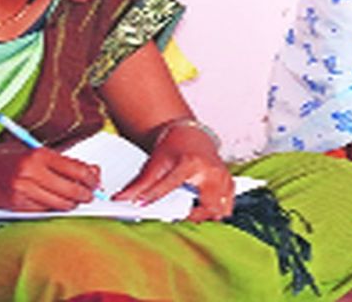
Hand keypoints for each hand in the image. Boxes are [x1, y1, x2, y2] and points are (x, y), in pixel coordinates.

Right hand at [0, 149, 99, 210]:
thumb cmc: (15, 163)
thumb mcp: (41, 156)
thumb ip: (67, 164)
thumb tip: (94, 172)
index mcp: (40, 155)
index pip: (77, 170)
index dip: (91, 179)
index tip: (96, 183)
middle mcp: (31, 171)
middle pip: (71, 189)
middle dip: (85, 195)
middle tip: (89, 196)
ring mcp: (23, 189)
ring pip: (60, 204)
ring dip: (71, 204)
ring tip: (73, 200)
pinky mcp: (18, 204)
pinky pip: (45, 210)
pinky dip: (53, 208)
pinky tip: (53, 202)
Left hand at [115, 123, 233, 221]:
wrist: (191, 135)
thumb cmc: (175, 147)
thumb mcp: (156, 161)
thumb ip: (141, 183)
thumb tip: (122, 199)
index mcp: (191, 163)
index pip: (170, 186)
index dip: (152, 197)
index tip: (140, 206)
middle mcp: (211, 172)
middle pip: (206, 208)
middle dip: (192, 216)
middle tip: (177, 215)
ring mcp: (223, 179)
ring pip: (220, 210)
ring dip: (206, 215)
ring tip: (190, 211)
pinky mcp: (229, 184)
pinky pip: (226, 207)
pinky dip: (215, 211)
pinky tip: (201, 207)